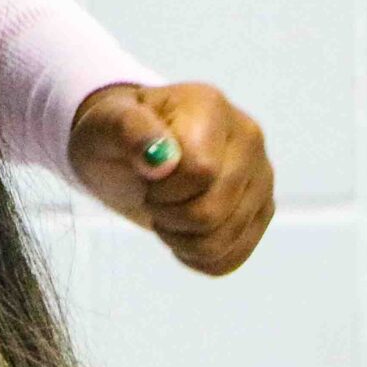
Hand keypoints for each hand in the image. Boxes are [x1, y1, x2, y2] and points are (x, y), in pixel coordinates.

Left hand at [69, 82, 274, 275]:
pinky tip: (182, 231)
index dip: (163, 189)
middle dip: (168, 215)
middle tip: (152, 197)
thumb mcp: (105, 124)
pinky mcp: (261, 211)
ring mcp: (261, 177)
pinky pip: (230, 258)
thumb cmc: (114, 135)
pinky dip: (196, 256)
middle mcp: (248, 139)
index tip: (146, 177)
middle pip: (212, 212)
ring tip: (166, 211)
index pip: (200, 172)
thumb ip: (128, 130)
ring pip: (223, 240)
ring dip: (180, 239)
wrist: (130, 153)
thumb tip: (162, 160)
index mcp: (211, 107)